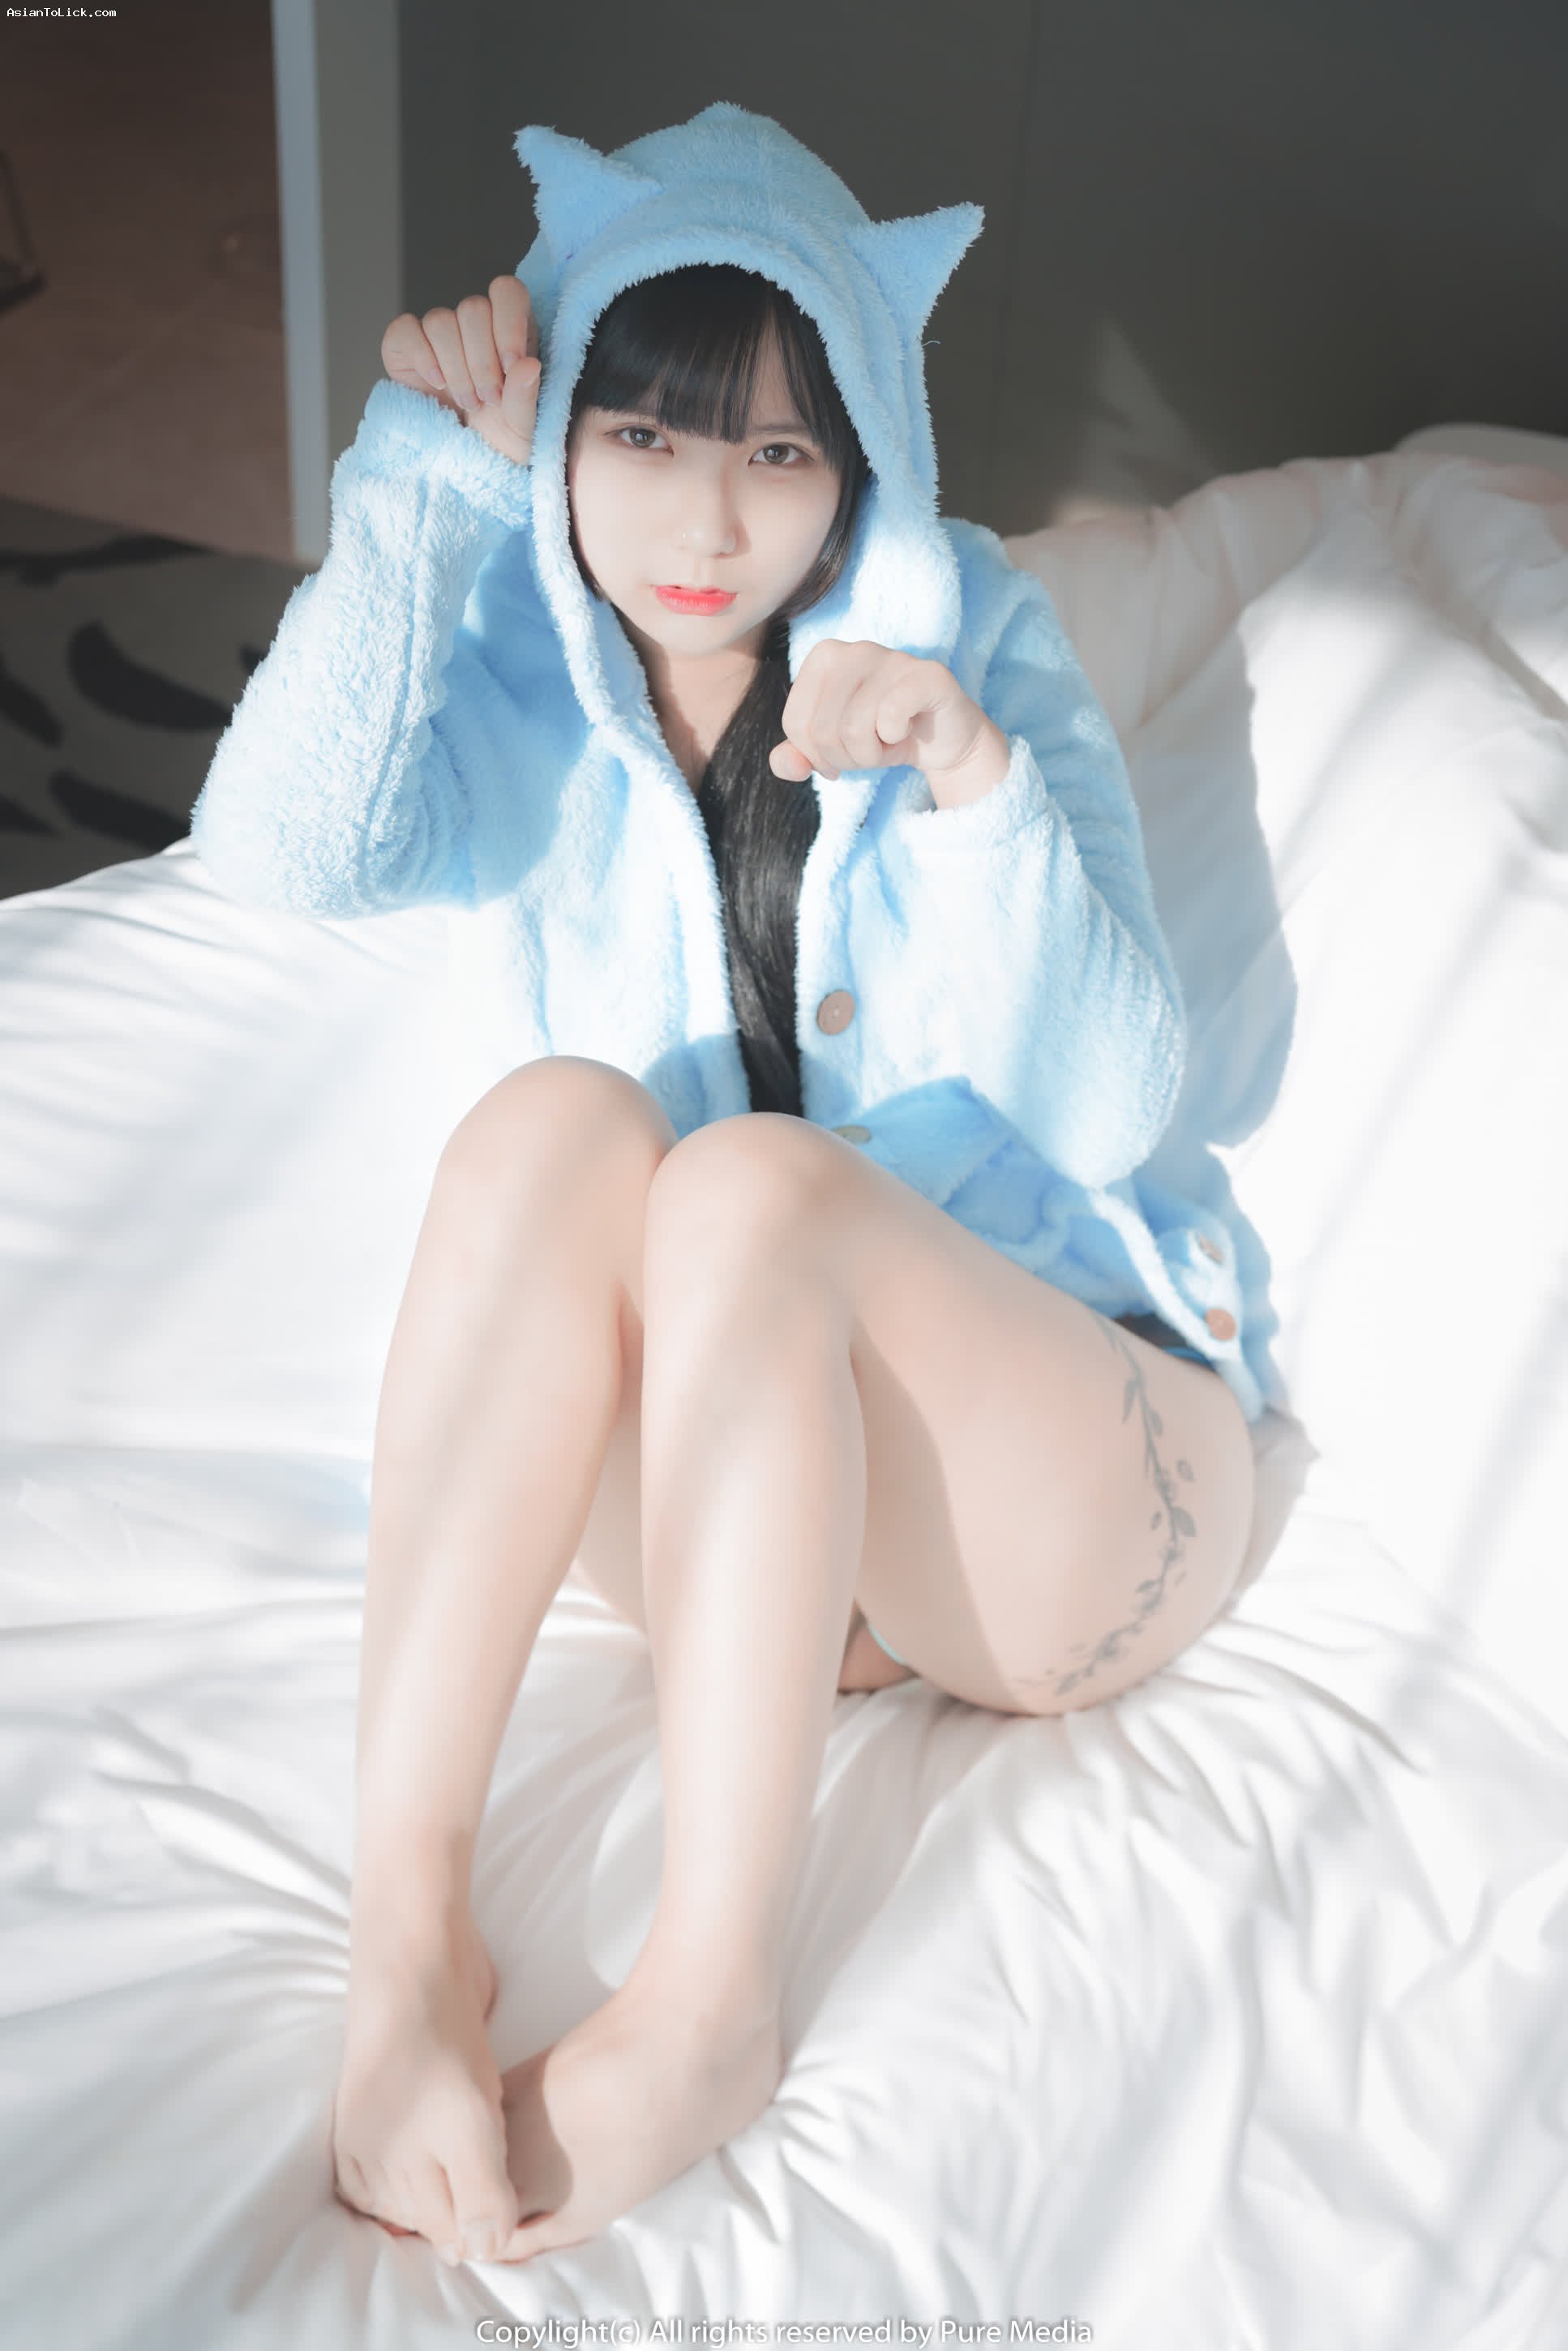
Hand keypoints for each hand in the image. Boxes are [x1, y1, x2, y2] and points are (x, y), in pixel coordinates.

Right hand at [381, 275, 540, 467]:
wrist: (467, 464)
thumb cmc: (500, 440)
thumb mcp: (523, 428)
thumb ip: (527, 397)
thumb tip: (528, 365)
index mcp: (511, 330)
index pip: (507, 292)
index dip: (508, 321)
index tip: (510, 365)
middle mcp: (475, 325)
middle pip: (472, 308)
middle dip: (481, 361)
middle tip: (488, 400)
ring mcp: (439, 334)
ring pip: (441, 321)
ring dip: (456, 368)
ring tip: (468, 402)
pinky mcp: (406, 346)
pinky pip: (405, 329)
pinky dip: (421, 357)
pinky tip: (438, 385)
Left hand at [768, 639, 1006, 798]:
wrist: (939, 739)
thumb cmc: (880, 736)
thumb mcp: (830, 750)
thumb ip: (796, 757)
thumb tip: (785, 766)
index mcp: (823, 657)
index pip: (795, 723)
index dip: (817, 755)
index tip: (842, 753)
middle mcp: (855, 649)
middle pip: (822, 730)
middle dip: (845, 758)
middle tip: (870, 751)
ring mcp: (893, 658)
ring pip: (855, 729)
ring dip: (872, 755)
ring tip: (889, 743)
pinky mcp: (928, 676)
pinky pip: (891, 717)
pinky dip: (896, 740)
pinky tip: (906, 731)